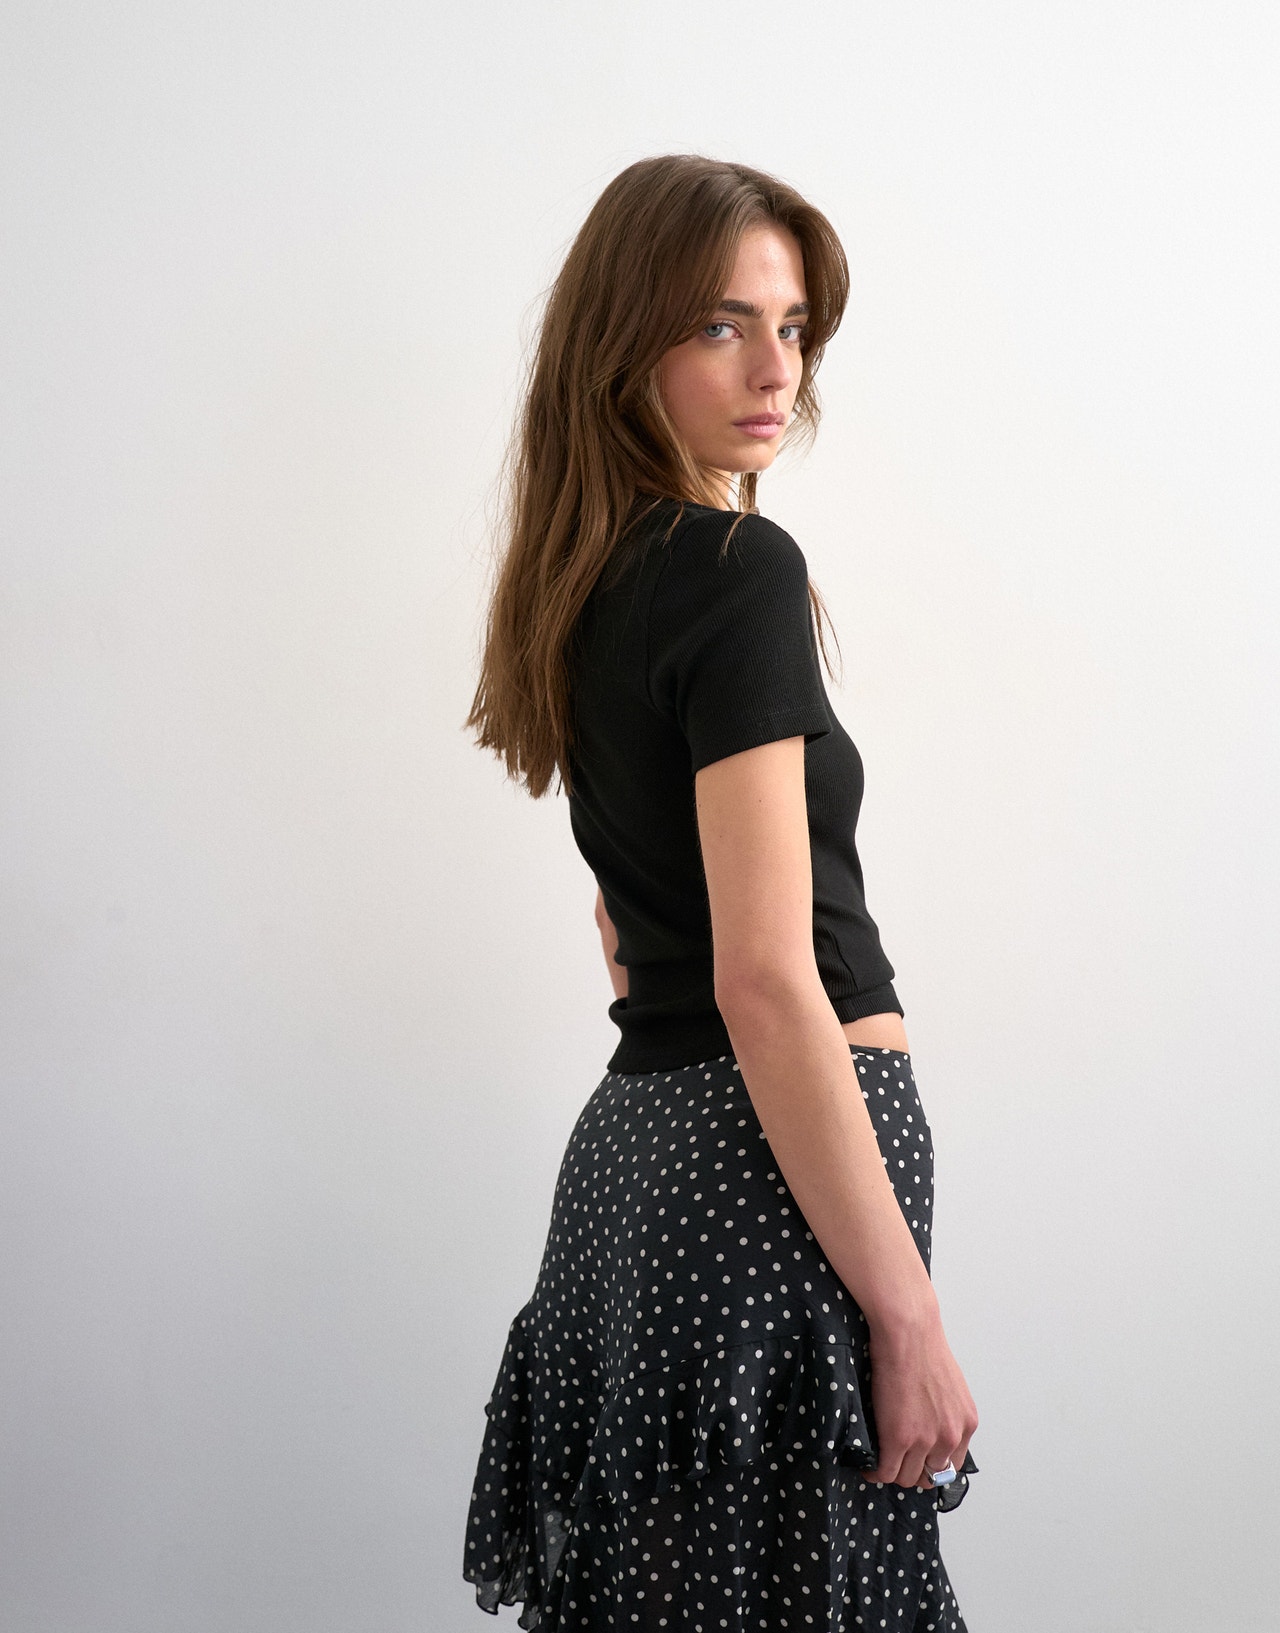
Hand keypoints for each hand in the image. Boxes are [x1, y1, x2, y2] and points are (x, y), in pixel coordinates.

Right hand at [863, 1309, 977, 1490]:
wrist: (908, 1331)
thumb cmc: (923, 1346)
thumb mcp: (950, 1386)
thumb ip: (945, 1413)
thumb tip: (929, 1427)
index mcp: (966, 1424)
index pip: (951, 1465)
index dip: (929, 1465)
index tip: (915, 1460)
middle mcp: (950, 1436)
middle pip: (930, 1476)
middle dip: (911, 1470)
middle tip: (894, 1460)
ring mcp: (925, 1440)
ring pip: (906, 1478)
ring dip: (891, 1471)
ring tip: (878, 1461)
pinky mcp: (898, 1437)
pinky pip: (885, 1471)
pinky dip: (874, 1472)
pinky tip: (867, 1465)